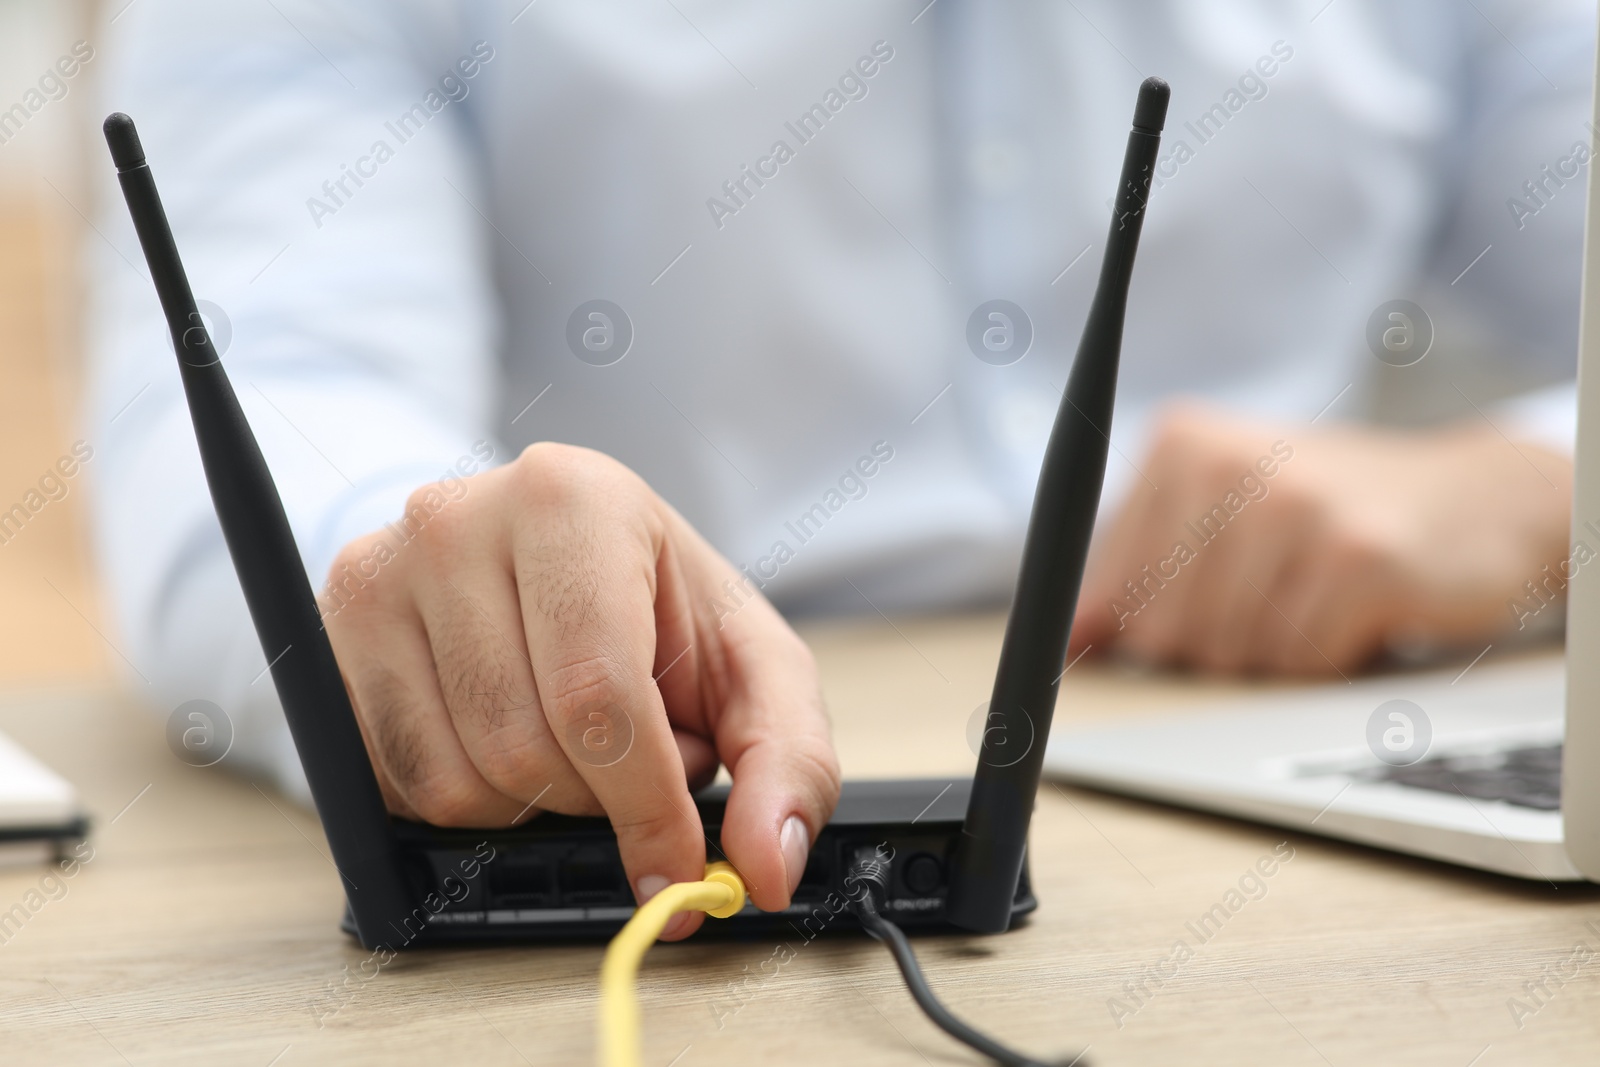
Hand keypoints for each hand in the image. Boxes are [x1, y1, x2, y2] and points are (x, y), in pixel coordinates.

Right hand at [320, 443, 839, 938]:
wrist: (557, 560)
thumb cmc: (660, 608)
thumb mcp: (754, 665)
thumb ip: (790, 760)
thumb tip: (767, 868)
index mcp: (572, 499)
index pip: (598, 694)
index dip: (646, 807)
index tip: (677, 872)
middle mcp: (456, 519)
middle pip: (525, 747)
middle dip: (599, 797)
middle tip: (637, 758)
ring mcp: (377, 575)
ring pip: (458, 781)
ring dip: (538, 804)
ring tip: (580, 739)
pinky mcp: (330, 640)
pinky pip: (398, 787)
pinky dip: (472, 802)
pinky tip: (514, 743)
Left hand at [1070, 404, 1572, 675]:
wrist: (1478, 498)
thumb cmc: (1331, 512)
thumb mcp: (1223, 514)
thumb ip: (1138, 569)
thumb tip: (1067, 637)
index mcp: (1180, 445)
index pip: (1110, 587)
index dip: (1137, 629)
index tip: (1159, 635)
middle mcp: (1232, 465)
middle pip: (1162, 631)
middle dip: (1208, 647)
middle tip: (1265, 607)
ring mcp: (1297, 508)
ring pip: (1227, 653)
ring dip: (1269, 655)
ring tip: (1309, 602)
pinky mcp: (1359, 559)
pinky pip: (1298, 661)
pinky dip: (1322, 661)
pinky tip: (1351, 615)